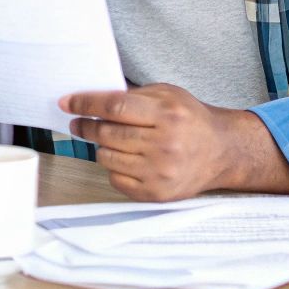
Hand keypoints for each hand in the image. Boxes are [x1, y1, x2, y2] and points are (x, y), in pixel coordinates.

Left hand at [61, 84, 278, 202]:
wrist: (221, 152)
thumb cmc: (191, 119)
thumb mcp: (169, 95)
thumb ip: (134, 95)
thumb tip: (93, 100)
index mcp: (167, 114)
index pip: (115, 107)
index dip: (86, 104)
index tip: (67, 102)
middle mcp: (165, 144)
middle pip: (107, 134)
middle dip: (86, 126)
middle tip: (78, 123)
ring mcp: (160, 172)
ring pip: (107, 157)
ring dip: (102, 147)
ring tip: (111, 140)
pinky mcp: (156, 193)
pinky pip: (116, 179)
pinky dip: (114, 167)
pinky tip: (125, 158)